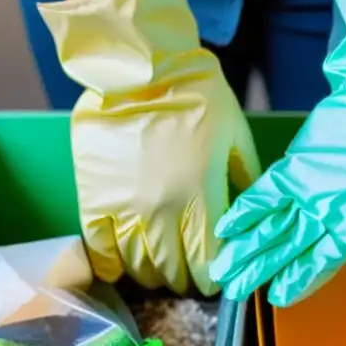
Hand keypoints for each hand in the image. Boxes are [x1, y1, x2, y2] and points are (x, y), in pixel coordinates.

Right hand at [39, 0, 260, 294]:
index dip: (214, 277)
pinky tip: (123, 266)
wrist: (140, 66)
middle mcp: (163, 210)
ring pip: (140, 267)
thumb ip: (246, 182)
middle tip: (190, 271)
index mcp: (202, 195)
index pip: (209, 263)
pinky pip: (101, 251)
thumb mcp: (236, 136)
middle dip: (186, 279)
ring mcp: (124, 207)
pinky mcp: (93, 200)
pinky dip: (112, 267)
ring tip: (162, 267)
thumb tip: (252, 219)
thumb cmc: (196, 96)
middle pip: (174, 272)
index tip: (215, 274)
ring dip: (155, 276)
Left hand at [209, 86, 345, 305]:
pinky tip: (227, 227)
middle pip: (288, 248)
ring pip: (271, 225)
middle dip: (262, 270)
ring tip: (223, 270)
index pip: (324, 258)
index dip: (301, 278)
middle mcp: (327, 208)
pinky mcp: (294, 164)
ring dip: (248, 247)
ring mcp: (308, 186)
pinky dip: (246, 209)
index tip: (279, 297)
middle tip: (234, 291)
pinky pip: (265, 192)